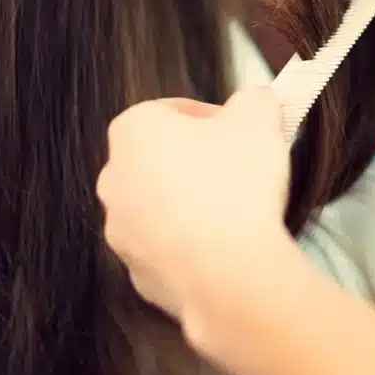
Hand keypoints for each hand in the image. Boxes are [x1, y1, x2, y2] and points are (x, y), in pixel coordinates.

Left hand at [96, 89, 291, 320]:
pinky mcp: (139, 273)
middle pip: (162, 159)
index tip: (241, 131)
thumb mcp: (258, 116)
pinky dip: (195, 246)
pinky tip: (228, 246)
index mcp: (132, 131)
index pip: (171, 112)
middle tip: (241, 168)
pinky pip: (170, 249)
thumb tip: (256, 102)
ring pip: (162, 207)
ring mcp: (122, 231)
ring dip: (194, 205)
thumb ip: (254, 99)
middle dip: (199, 162)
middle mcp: (115, 179)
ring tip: (238, 211)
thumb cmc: (236, 189)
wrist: (229, 275)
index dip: (213, 118)